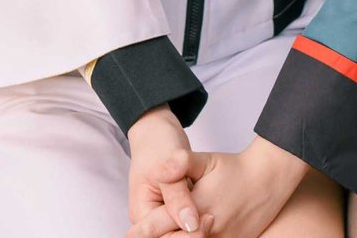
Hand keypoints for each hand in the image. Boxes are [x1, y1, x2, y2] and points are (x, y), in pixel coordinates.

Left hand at [126, 139, 308, 237]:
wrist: (268, 179)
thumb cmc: (235, 168)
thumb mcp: (206, 160)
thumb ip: (181, 163)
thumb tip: (161, 168)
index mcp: (196, 209)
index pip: (162, 225)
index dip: (144, 231)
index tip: (130, 233)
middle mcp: (208, 231)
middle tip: (137, 235)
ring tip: (158, 235)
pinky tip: (184, 235)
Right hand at [127, 107, 209, 235]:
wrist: (158, 129)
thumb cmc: (158, 144)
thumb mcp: (166, 168)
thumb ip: (178, 197)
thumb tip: (191, 224)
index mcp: (142, 213)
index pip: (162, 237)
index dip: (185, 235)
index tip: (207, 220)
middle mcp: (152, 218)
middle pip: (174, 237)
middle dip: (194, 232)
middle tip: (212, 218)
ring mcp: (164, 214)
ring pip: (183, 231)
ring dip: (198, 227)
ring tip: (214, 215)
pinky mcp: (177, 208)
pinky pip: (189, 221)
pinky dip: (200, 218)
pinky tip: (213, 212)